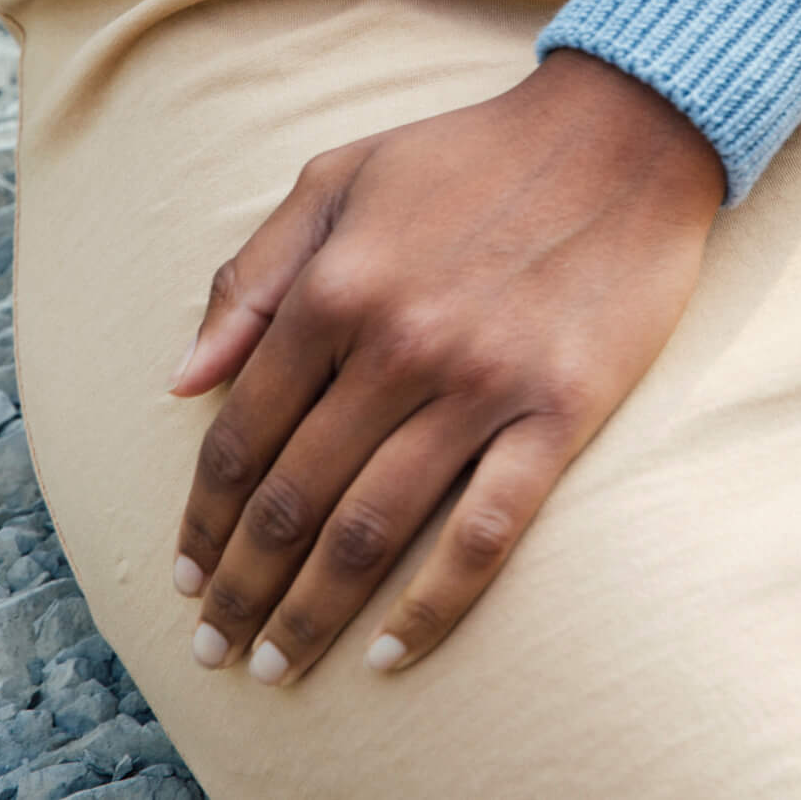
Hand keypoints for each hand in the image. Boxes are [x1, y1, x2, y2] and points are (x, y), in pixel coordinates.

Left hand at [166, 44, 725, 684]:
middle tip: (217, 647)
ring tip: (280, 666)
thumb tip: (181, 382)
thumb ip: (251, 276)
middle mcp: (396, 343)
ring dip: (312, 612)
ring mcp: (480, 383)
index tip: (188, 574)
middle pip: (294, 497)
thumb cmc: (468, 154)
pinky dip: (433, 606)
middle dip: (243, 587)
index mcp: (334, 286)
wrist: (619, 134)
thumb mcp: (339, 180)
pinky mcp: (558, 411)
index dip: (205, 519)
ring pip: (372, 528)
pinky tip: (392, 654)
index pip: (243, 433)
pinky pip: (485, 532)